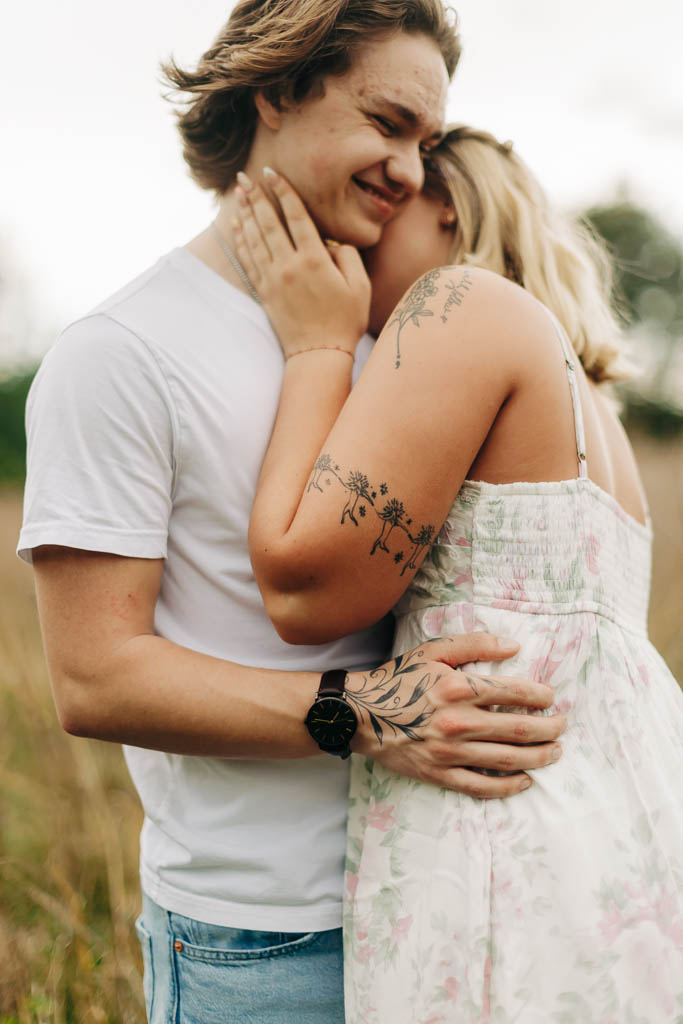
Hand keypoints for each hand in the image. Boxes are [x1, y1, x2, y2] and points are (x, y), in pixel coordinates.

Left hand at [233, 169, 370, 357]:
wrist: (319, 354)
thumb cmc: (345, 321)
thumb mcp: (360, 286)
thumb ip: (348, 257)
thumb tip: (330, 242)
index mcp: (315, 260)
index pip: (296, 216)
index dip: (283, 192)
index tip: (272, 173)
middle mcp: (289, 266)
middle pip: (269, 222)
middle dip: (256, 196)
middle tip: (245, 176)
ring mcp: (273, 279)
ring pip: (255, 238)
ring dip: (245, 213)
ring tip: (238, 193)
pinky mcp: (264, 292)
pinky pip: (248, 260)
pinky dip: (242, 240)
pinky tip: (238, 226)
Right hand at [347, 633, 565, 798]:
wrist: (359, 714)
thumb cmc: (399, 679)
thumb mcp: (433, 651)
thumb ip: (475, 644)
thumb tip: (514, 646)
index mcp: (458, 688)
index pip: (514, 691)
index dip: (540, 696)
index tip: (550, 697)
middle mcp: (458, 721)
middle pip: (520, 729)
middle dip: (550, 728)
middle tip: (563, 726)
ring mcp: (449, 752)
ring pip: (508, 759)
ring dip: (539, 757)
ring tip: (555, 751)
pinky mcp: (440, 774)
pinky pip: (482, 786)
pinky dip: (509, 786)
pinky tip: (526, 780)